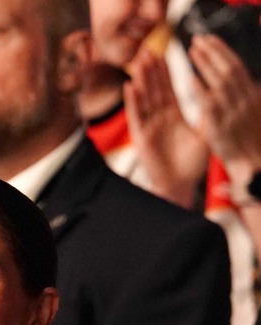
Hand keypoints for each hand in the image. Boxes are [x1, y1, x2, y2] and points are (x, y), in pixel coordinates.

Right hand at [123, 49, 207, 207]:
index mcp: (175, 116)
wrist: (179, 184)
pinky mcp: (140, 137)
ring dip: (140, 80)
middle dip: (151, 71)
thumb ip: (207, 114)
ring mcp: (148, 126)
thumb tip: (214, 94)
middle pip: (154, 90)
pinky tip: (130, 87)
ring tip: (137, 62)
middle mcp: (159, 118)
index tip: (163, 54)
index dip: (166, 72)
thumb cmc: (192, 164)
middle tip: (147, 50)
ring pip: (144, 99)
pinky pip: (136, 115)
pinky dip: (132, 101)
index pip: (169, 89)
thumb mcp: (206, 134)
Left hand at [189, 33, 260, 185]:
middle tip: (198, 39)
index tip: (211, 41)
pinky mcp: (221, 124)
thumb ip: (246, 96)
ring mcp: (234, 110)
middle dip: (214, 51)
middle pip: (230, 67)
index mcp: (253, 95)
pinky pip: (209, 101)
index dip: (224, 52)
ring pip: (221, 79)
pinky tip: (190, 78)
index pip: (238, 67)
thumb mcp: (253, 113)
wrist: (254, 165)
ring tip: (192, 50)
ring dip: (206, 63)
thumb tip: (244, 82)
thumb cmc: (251, 142)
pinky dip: (201, 88)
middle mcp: (245, 99)